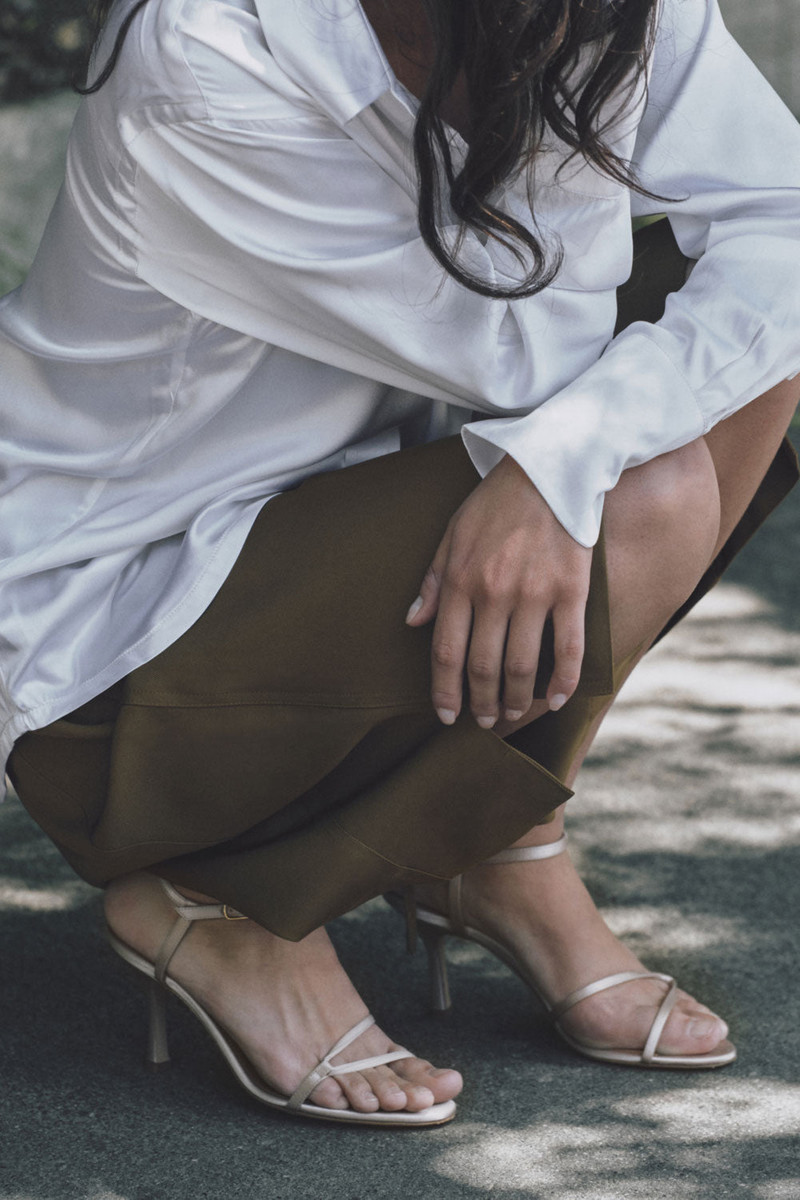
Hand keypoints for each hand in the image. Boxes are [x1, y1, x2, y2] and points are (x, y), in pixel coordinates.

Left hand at [405, 454, 592, 726]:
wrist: (549, 469)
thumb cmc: (494, 503)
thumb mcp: (451, 535)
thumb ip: (433, 583)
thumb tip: (413, 624)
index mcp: (460, 581)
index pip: (446, 652)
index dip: (445, 691)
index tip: (447, 715)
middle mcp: (495, 593)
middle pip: (483, 666)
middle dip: (480, 703)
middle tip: (483, 721)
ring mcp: (535, 593)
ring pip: (522, 665)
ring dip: (515, 699)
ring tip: (511, 713)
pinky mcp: (571, 590)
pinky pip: (568, 648)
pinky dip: (562, 681)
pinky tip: (553, 701)